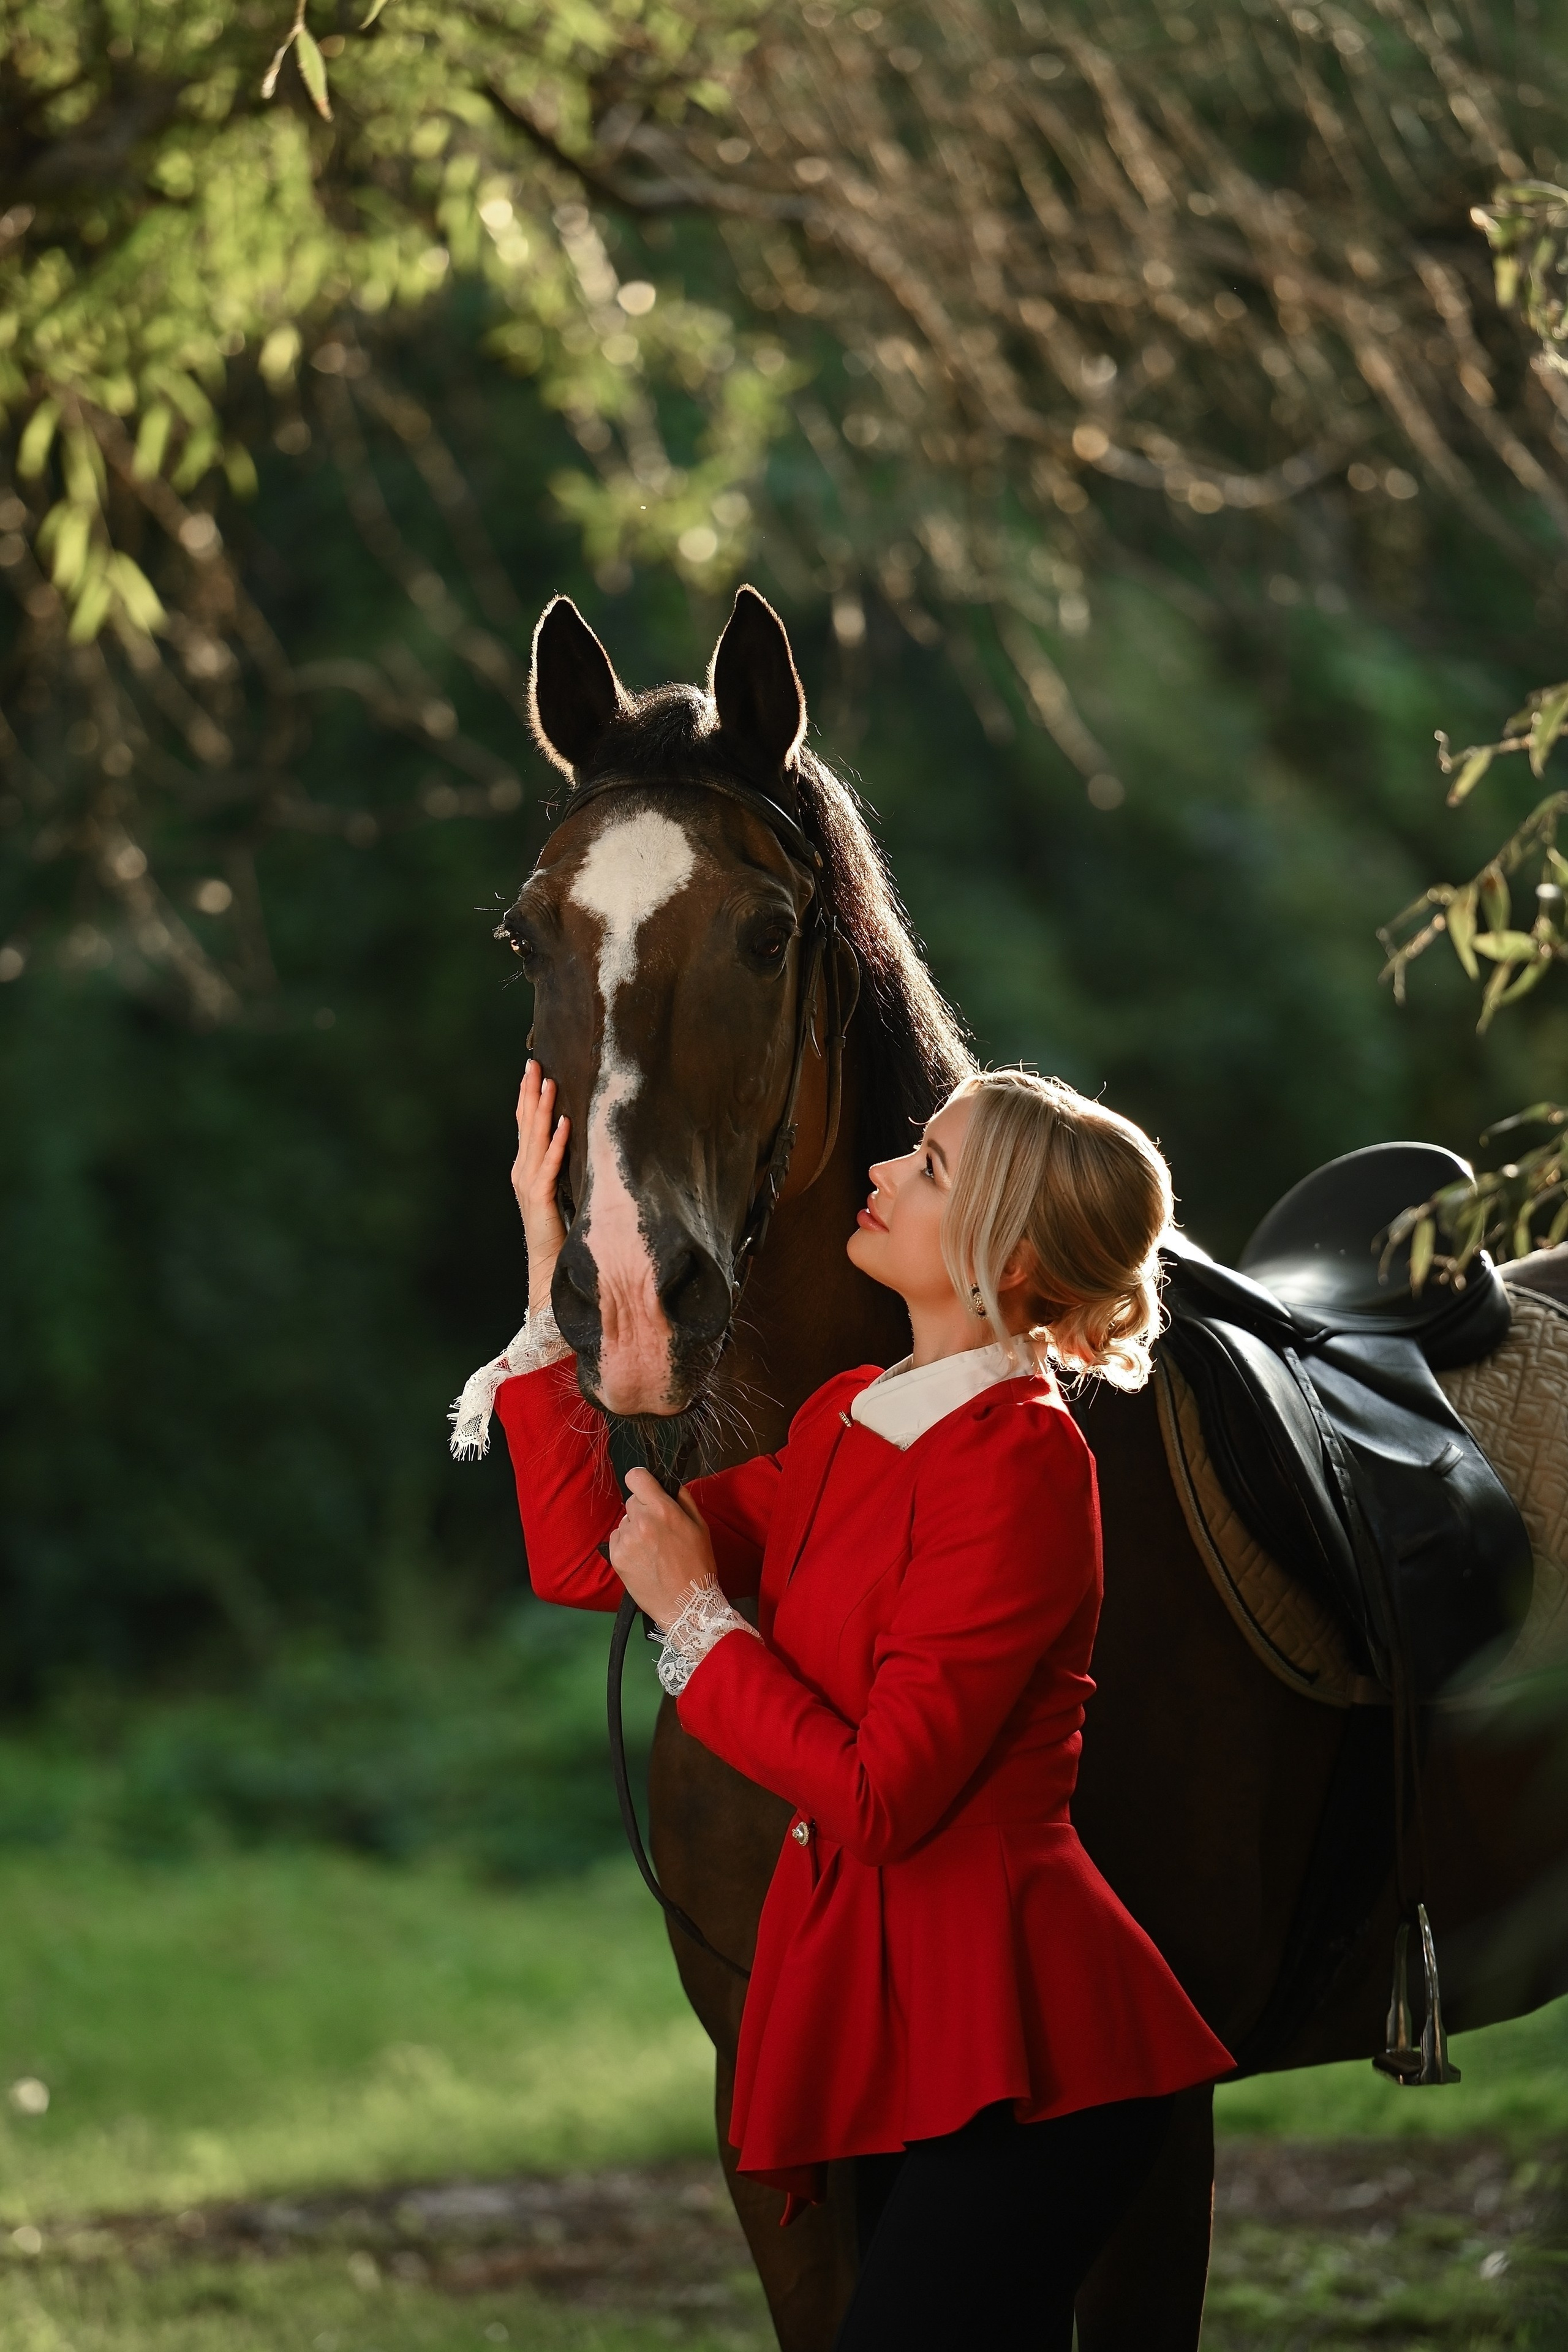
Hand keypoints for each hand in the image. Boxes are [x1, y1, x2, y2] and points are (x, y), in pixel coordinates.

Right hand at [513, 1058, 569, 1312]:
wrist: (548, 1269)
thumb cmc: (559, 1231)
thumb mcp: (560, 1190)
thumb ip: (562, 1167)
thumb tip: (578, 1138)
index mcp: (526, 1168)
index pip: (526, 1125)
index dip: (528, 1096)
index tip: (533, 1068)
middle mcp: (523, 1171)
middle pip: (526, 1124)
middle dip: (530, 1092)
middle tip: (534, 1063)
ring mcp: (529, 1184)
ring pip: (536, 1139)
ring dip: (543, 1110)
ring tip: (548, 1082)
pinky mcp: (540, 1198)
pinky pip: (550, 1165)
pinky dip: (557, 1143)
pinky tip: (565, 1123)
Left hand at [607, 1470, 718, 1629]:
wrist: (686, 1604)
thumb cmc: (698, 1565)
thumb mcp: (700, 1526)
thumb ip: (683, 1499)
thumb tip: (668, 1484)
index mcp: (663, 1509)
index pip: (636, 1476)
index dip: (641, 1481)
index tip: (646, 1489)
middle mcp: (641, 1521)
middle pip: (632, 1501)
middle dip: (643, 1510)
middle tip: (659, 1530)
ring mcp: (626, 1540)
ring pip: (624, 1521)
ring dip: (634, 1529)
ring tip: (652, 1549)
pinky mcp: (617, 1557)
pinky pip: (617, 1539)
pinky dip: (627, 1545)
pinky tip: (642, 1558)